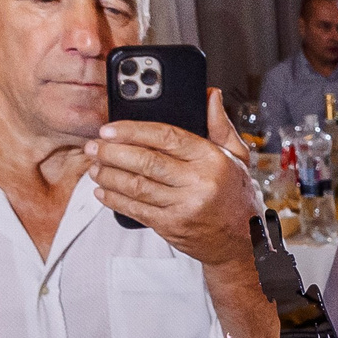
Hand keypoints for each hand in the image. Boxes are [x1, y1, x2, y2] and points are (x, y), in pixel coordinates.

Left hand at [87, 88, 257, 272]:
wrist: (242, 241)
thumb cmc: (236, 196)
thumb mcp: (237, 157)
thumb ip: (219, 125)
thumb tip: (209, 95)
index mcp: (212, 160)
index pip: (166, 136)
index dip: (132, 130)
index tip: (110, 129)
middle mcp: (199, 183)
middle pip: (146, 162)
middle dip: (113, 153)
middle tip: (95, 147)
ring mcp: (184, 207)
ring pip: (136, 186)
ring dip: (109, 175)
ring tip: (95, 167)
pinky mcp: (172, 226)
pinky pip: (136, 210)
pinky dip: (115, 200)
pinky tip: (104, 191)